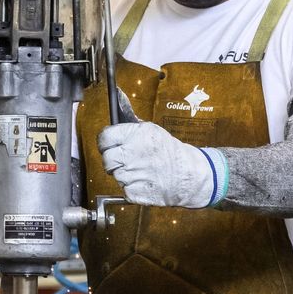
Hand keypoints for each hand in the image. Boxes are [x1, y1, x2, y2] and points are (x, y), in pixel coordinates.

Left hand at [97, 121, 223, 208]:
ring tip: (139, 170)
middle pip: (106, 158)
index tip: (109, 145)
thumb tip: (117, 102)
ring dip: (123, 174)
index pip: (104, 138)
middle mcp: (132, 153)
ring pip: (115, 175)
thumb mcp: (151, 130)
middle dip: (112, 160)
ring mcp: (134, 174)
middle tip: (123, 160)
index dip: (105, 143)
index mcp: (135, 135)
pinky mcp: (136, 192)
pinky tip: (142, 181)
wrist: (188, 175)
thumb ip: (130, 124)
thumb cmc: (169, 151)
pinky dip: (131, 187)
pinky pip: (124, 189)